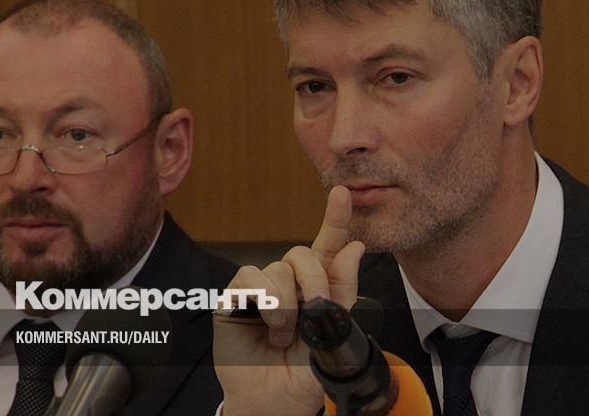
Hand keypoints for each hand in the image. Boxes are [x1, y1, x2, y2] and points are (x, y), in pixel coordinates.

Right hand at [214, 186, 366, 415]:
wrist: (275, 403)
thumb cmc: (305, 374)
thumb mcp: (335, 334)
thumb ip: (343, 292)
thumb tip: (354, 248)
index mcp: (317, 290)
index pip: (327, 248)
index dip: (335, 219)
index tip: (343, 193)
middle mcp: (289, 284)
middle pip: (302, 255)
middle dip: (316, 281)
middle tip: (316, 312)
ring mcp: (261, 290)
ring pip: (277, 268)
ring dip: (286, 304)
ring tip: (285, 335)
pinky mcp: (235, 298)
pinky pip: (250, 277)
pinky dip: (264, 301)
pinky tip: (268, 326)